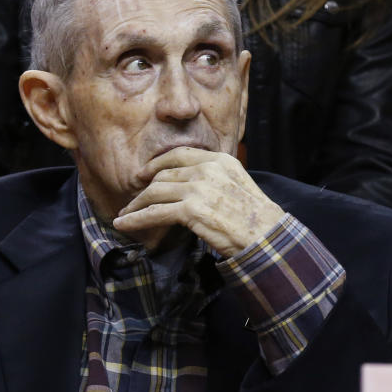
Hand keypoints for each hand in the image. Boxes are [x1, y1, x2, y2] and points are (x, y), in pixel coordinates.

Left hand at [113, 147, 284, 256]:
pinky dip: (136, 219)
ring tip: (125, 214)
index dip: (157, 164)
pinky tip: (124, 224)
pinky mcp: (191, 211)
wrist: (266, 236)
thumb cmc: (255, 217)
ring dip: (136, 205)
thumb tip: (192, 183)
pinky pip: (155, 213)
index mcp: (220, 160)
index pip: (179, 155)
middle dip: (144, 188)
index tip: (145, 173)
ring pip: (155, 192)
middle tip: (133, 199)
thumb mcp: (238, 184)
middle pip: (164, 175)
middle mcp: (207, 170)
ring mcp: (198, 189)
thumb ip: (216, 177)